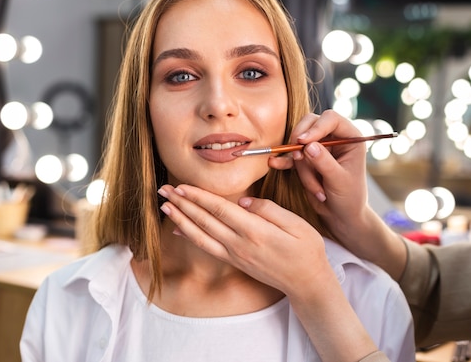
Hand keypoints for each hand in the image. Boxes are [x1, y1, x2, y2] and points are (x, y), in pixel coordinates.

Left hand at [157, 182, 383, 361]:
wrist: (307, 283)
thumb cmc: (306, 250)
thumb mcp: (297, 224)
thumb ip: (268, 210)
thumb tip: (242, 201)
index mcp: (255, 231)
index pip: (221, 210)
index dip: (199, 198)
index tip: (182, 186)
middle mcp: (239, 244)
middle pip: (204, 221)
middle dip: (182, 204)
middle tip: (163, 190)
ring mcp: (235, 255)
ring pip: (200, 235)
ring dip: (180, 219)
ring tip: (164, 206)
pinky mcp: (235, 262)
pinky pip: (207, 248)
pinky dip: (190, 237)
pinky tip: (177, 229)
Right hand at [268, 109, 406, 278]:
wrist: (341, 215)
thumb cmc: (349, 198)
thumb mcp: (340, 181)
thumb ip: (325, 163)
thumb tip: (308, 145)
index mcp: (350, 137)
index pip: (331, 119)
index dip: (315, 127)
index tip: (302, 141)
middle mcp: (335, 138)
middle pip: (310, 123)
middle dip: (301, 140)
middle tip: (296, 154)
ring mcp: (319, 147)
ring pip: (298, 143)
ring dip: (301, 166)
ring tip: (317, 189)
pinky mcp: (306, 159)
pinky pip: (291, 155)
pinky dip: (284, 161)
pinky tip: (275, 164)